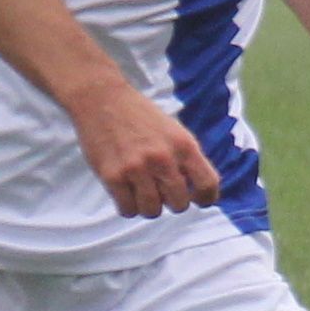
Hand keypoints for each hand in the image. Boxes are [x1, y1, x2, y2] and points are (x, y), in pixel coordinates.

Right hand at [71, 73, 219, 218]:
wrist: (102, 99)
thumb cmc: (140, 117)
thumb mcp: (174, 131)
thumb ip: (187, 159)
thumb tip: (197, 194)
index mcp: (183, 145)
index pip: (207, 185)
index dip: (205, 198)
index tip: (197, 199)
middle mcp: (162, 158)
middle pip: (179, 204)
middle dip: (172, 201)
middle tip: (162, 190)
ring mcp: (136, 168)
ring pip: (152, 211)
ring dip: (148, 205)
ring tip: (141, 190)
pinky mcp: (113, 176)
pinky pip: (127, 210)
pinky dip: (128, 206)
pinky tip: (126, 191)